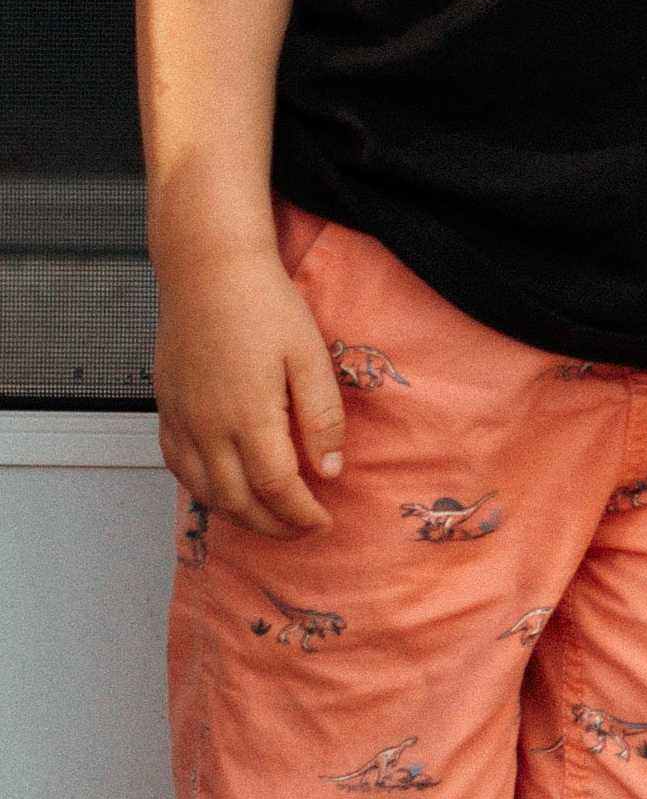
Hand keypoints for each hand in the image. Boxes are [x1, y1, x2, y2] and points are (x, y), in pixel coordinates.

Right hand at [152, 239, 344, 533]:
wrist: (208, 269)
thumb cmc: (264, 305)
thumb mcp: (310, 358)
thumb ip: (321, 418)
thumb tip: (330, 471)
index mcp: (249, 416)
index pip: (277, 489)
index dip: (302, 514)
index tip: (324, 521)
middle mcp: (207, 426)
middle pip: (237, 501)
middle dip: (273, 526)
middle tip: (303, 529)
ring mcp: (181, 419)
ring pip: (203, 491)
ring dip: (238, 515)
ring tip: (270, 518)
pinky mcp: (165, 408)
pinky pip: (177, 466)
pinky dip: (202, 490)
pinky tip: (224, 490)